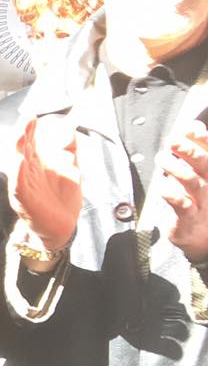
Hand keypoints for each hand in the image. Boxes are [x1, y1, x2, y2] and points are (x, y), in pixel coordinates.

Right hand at [10, 116, 80, 251]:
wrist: (61, 228)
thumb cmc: (62, 199)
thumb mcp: (71, 169)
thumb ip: (70, 150)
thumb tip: (71, 128)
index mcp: (36, 164)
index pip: (30, 142)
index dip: (30, 128)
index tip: (33, 113)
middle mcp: (26, 172)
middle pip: (21, 149)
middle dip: (22, 133)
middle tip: (27, 117)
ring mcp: (23, 185)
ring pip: (16, 163)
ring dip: (17, 148)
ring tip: (20, 133)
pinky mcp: (23, 200)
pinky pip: (18, 185)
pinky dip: (18, 172)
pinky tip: (19, 161)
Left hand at [154, 127, 207, 264]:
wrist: (202, 239)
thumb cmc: (196, 201)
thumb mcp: (196, 175)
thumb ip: (194, 152)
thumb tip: (191, 126)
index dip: (202, 140)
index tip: (188, 129)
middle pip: (205, 165)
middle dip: (189, 151)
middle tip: (172, 142)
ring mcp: (203, 204)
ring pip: (193, 183)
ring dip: (176, 169)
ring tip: (162, 159)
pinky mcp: (189, 220)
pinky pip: (183, 206)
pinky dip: (172, 195)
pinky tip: (163, 187)